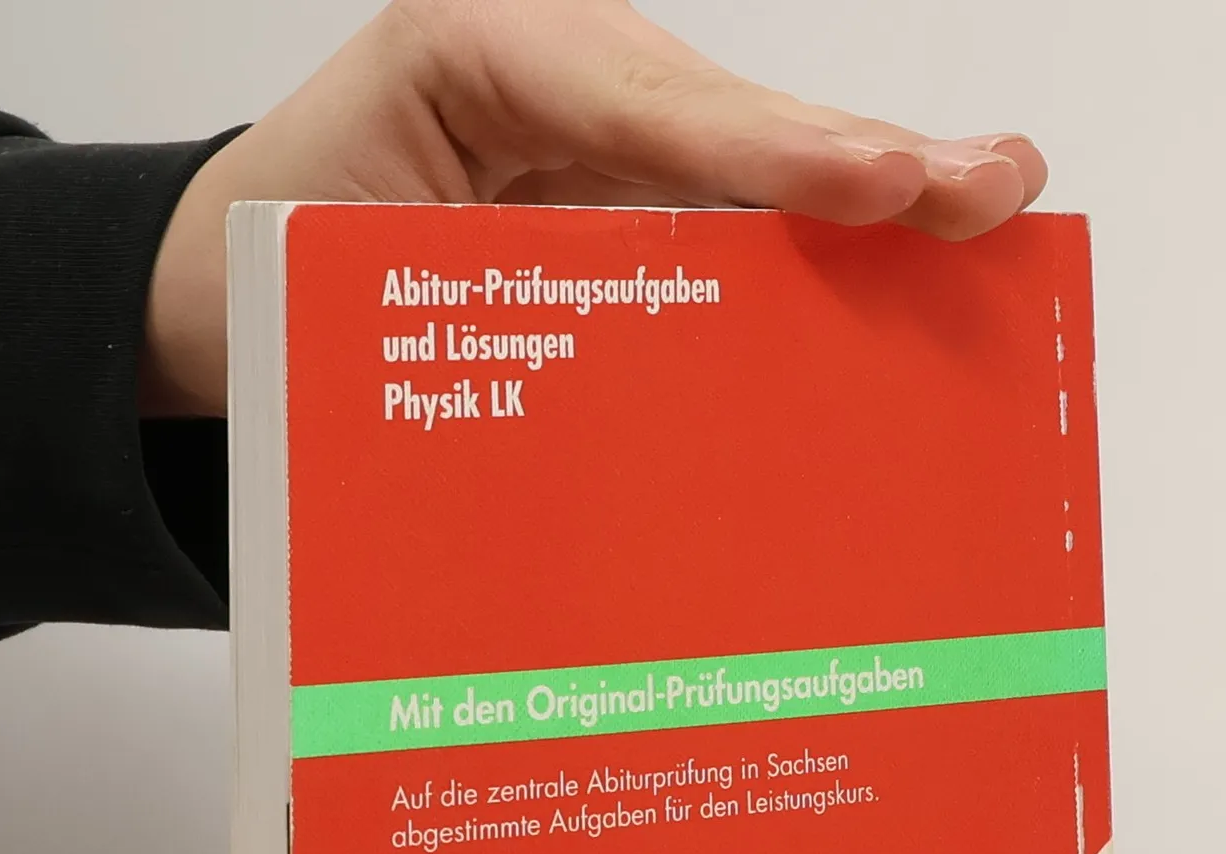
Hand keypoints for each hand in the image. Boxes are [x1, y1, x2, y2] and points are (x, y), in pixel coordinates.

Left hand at [141, 0, 1047, 414]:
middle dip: (863, 160)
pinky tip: (915, 255)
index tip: (878, 184)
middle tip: (987, 189)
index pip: (648, 108)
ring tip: (989, 208)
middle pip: (737, 123)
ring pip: (755, 163)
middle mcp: (573, 76)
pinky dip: (823, 243)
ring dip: (875, 197)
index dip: (772, 151)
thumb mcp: (339, 266)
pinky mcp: (635, 198)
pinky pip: (734, 213)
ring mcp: (614, 130)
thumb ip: (472, 302)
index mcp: (493, 56)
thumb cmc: (286, 259)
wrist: (236, 280)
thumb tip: (618, 427)